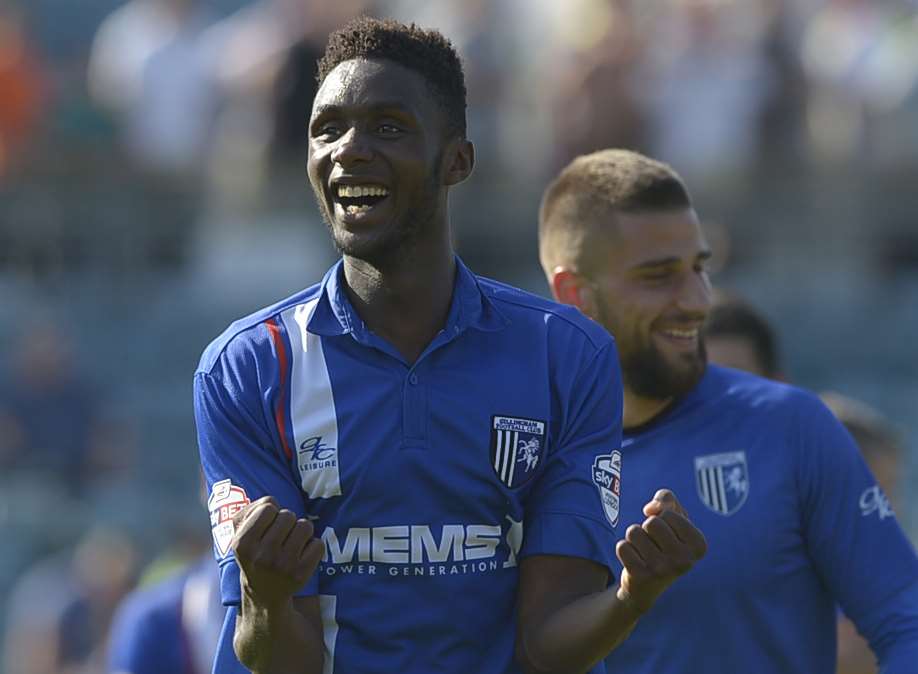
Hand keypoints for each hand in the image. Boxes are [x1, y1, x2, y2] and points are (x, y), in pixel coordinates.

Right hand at [231, 496, 324, 607]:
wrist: (264, 595)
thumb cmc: (255, 554)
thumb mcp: (241, 533)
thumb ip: (252, 509)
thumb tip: (272, 502)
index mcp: (242, 544)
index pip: (268, 506)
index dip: (271, 512)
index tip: (267, 526)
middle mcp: (262, 556)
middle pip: (288, 515)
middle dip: (287, 522)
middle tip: (280, 537)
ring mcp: (283, 566)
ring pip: (305, 526)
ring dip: (301, 531)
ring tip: (291, 544)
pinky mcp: (301, 573)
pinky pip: (318, 543)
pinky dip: (312, 546)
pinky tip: (301, 556)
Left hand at [615, 489, 706, 613]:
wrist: (647, 586)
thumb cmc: (663, 544)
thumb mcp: (673, 519)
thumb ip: (667, 500)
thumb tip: (650, 509)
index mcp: (699, 545)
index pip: (668, 512)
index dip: (662, 518)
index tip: (668, 535)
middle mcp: (684, 560)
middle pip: (651, 522)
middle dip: (647, 528)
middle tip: (653, 544)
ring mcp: (663, 570)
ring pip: (634, 532)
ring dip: (634, 538)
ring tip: (643, 552)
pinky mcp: (641, 577)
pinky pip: (622, 546)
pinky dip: (624, 549)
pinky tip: (634, 561)